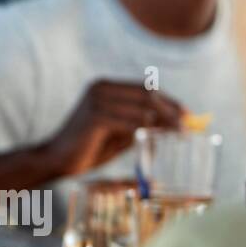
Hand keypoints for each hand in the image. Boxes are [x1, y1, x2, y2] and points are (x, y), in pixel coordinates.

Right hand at [47, 80, 184, 174]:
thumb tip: (175, 124)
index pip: (145, 88)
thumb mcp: (120, 132)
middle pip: (147, 94)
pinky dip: (148, 130)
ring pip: (142, 107)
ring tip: (179, 133)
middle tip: (188, 126)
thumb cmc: (90, 147)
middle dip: (172, 109)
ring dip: (165, 121)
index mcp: (104, 86)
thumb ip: (141, 124)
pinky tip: (158, 138)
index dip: (169, 101)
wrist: (57, 160)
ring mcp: (97, 101)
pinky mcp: (95, 117)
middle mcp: (100, 88)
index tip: (188, 115)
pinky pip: (131, 122)